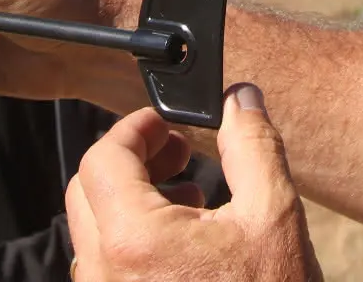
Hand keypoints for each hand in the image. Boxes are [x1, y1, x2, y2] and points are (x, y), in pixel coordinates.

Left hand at [66, 84, 322, 281]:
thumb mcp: (274, 216)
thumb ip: (252, 145)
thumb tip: (238, 98)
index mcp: (133, 241)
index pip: (101, 158)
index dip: (136, 129)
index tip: (168, 125)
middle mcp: (105, 277)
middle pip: (87, 193)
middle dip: (131, 162)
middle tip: (179, 155)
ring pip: (95, 236)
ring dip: (132, 204)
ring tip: (191, 201)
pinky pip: (107, 272)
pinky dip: (134, 244)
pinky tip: (186, 250)